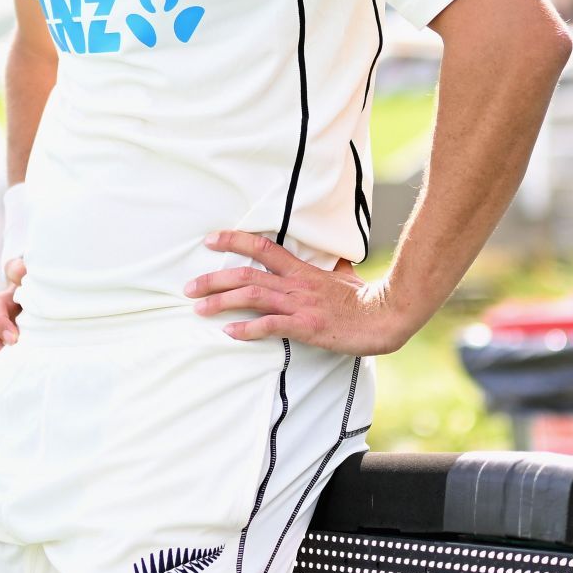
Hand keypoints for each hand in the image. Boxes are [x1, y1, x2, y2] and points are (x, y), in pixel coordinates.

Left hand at [186, 230, 411, 355]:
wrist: (384, 316)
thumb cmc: (364, 297)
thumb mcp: (343, 274)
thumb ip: (329, 266)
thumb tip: (331, 256)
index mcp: (302, 270)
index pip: (262, 247)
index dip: (234, 240)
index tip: (210, 240)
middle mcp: (295, 284)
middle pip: (246, 274)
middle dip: (213, 279)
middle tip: (188, 287)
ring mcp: (299, 305)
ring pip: (252, 297)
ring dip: (221, 302)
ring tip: (199, 309)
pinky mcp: (306, 326)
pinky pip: (270, 326)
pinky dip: (247, 329)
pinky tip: (229, 332)